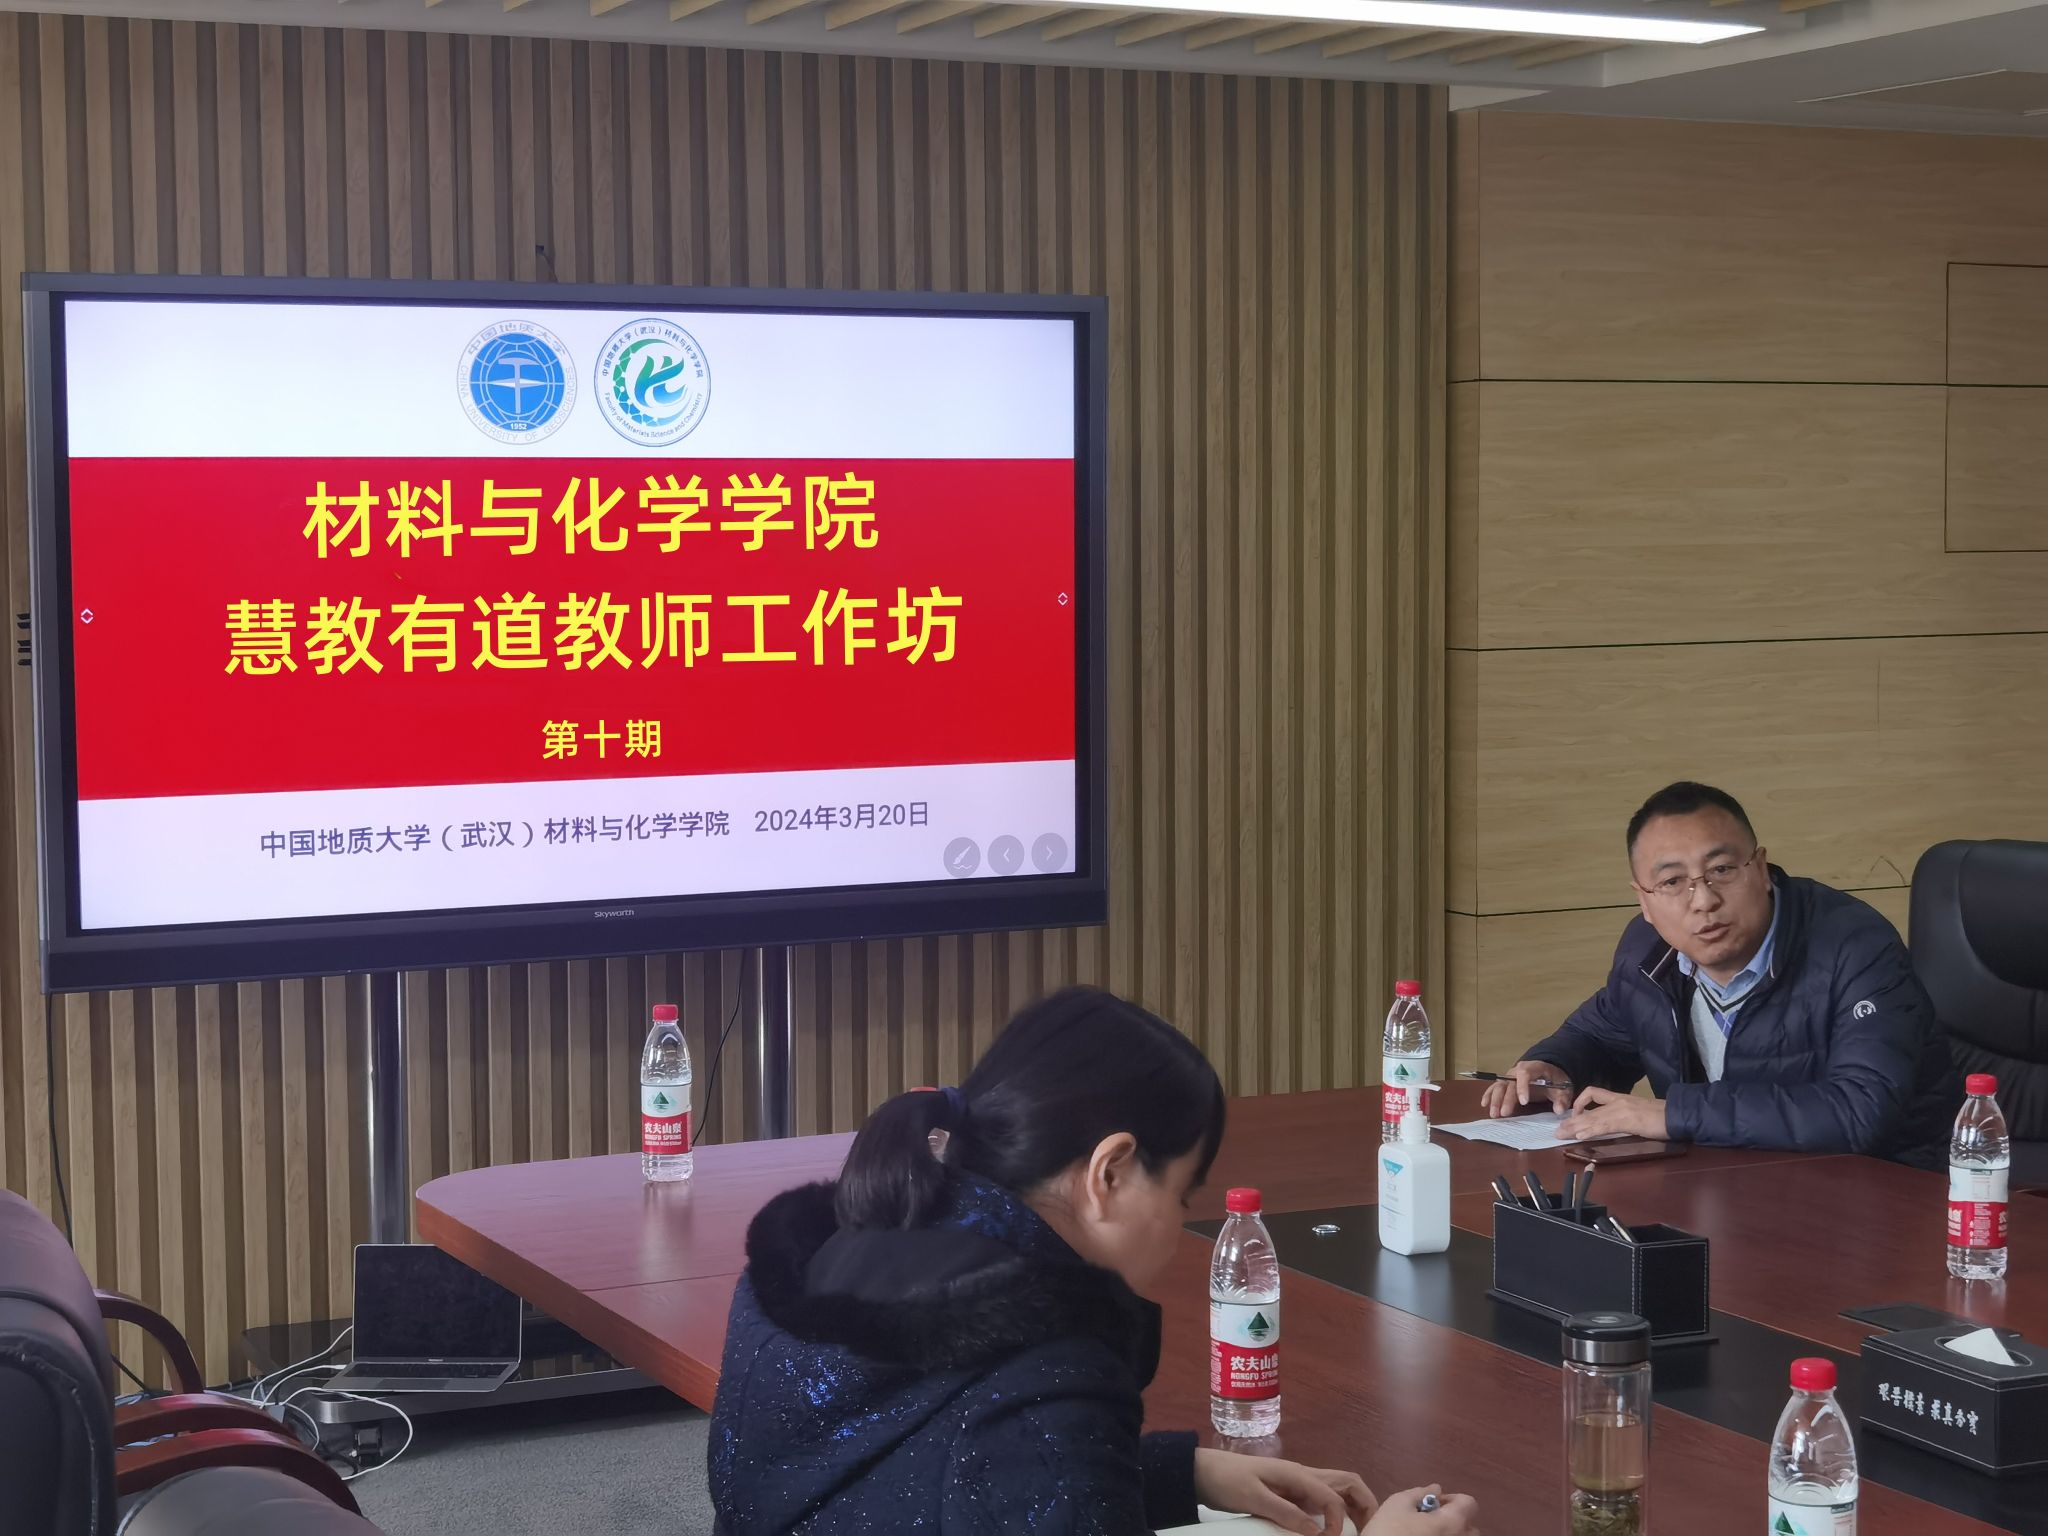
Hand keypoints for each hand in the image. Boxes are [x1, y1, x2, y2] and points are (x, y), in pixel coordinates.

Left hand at [1193, 1448, 1377, 1534]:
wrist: (1205, 1472)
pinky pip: (1321, 1499)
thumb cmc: (1229, 1481)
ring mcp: (1298, 1483)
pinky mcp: (1291, 1492)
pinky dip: (1334, 1512)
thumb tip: (1317, 1531)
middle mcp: (1303, 1475)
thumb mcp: (1254, 1498)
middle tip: (1368, 1529)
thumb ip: (1285, 1513)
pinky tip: (1328, 1529)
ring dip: (1351, 1507)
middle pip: (1347, 1482)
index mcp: (1298, 1474)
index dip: (1340, 1520)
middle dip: (1364, 1503)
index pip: (1334, 1495)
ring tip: (1355, 1531)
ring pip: (1337, 1490)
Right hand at [1363, 1485, 1480, 1535]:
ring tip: (1425, 1533)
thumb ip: (1419, 1492)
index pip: (1469, 1503)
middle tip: (1429, 1520)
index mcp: (1453, 1522)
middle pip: (1469, 1526)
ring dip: (1448, 1533)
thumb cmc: (1390, 1531)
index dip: (1451, 1498)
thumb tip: (1435, 1489)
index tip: (1432, 1503)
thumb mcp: (1397, 1503)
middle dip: (1453, 1519)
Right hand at [1480, 1060, 1570, 1117]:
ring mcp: (1510, 1076)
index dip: (1522, 1087)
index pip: (1524, 1074)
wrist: (1550, 1072)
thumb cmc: (1556, 1080)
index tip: (1524, 1102)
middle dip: (1506, 1099)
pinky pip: (1495, 1088)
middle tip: (1504, 1113)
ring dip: (1495, 1100)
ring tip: (1494, 1114)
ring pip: (1499, 1086)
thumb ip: (1561, 1099)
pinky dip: (1489, 1095)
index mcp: (1534, 1067)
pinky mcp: (1506, 1083)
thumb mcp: (1563, 1088)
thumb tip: (1559, 1110)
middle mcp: (1518, 1071)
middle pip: (1509, 1083)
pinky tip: (1484, 1104)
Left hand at [1558, 1086, 1667, 1141]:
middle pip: (1588, 1109)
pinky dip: (1590, 1131)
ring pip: (1592, 1118)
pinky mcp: (1627, 1120)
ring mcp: (1621, 1110)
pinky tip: (1580, 1135)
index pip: (1594, 1093)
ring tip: (1561, 1134)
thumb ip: (1624, 1116)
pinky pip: (1604, 1126)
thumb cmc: (1662, 1116)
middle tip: (1557, 1130)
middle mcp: (1617, 1102)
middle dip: (1571, 1120)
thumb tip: (1613, 1124)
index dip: (1580, 1101)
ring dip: (1575, 1127)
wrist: (1677, 1115)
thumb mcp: (1638, 1113)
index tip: (1574, 1113)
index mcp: (1620, 1098)